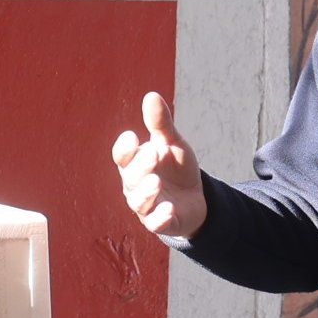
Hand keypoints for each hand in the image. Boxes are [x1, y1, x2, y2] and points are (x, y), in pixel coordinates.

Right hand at [111, 91, 205, 240]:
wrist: (195, 198)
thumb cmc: (176, 168)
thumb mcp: (172, 143)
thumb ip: (161, 123)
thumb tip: (151, 95)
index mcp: (134, 164)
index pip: (122, 157)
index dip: (124, 149)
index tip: (133, 137)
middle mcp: (134, 185)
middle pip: (130, 178)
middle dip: (140, 167)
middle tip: (153, 154)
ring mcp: (146, 205)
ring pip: (138, 202)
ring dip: (146, 192)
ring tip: (156, 182)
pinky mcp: (160, 222)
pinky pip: (154, 223)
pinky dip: (160, 217)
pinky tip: (169, 209)